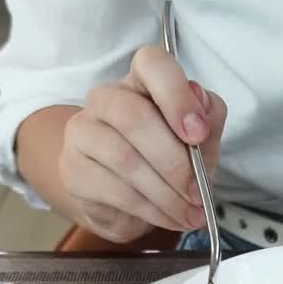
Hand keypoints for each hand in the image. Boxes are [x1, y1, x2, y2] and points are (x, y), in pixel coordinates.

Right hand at [58, 45, 227, 242]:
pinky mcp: (74, 169)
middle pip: (134, 117)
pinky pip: (114, 190)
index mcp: (142, 80)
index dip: (177, 96)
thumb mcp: (199, 141)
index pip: (152, 64)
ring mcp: (84, 131)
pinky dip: (151, 210)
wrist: (122, 199)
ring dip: (166, 194)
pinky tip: (170, 219)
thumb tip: (203, 109)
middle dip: (175, 162)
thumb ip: (208, 121)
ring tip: (190, 214)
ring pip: (124, 159)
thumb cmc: (166, 159)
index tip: (198, 133)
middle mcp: (106, 97)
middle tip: (198, 193)